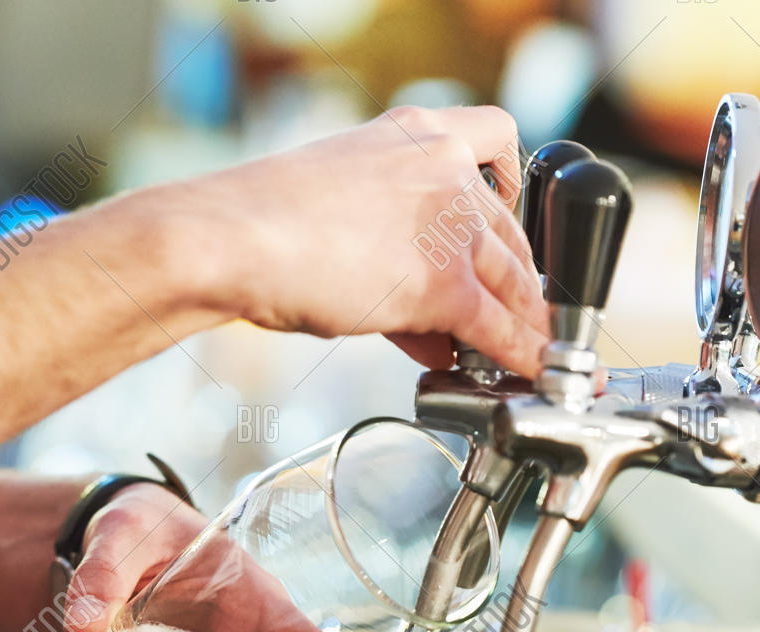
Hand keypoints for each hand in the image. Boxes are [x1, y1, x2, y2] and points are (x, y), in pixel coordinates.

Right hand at [183, 105, 548, 375]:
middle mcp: (444, 169)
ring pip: (514, 282)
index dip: (510, 194)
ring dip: (526, 324)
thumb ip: (393, 243)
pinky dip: (521, 354)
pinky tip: (528, 372)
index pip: (495, 142)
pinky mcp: (445, 283)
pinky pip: (500, 327)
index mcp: (416, 133)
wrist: (230, 239)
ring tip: (525, 353)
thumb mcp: (342, 203)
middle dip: (512, 281)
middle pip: (509, 231)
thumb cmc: (260, 220)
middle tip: (506, 314)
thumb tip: (424, 312)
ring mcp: (449, 225)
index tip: (506, 222)